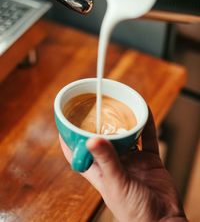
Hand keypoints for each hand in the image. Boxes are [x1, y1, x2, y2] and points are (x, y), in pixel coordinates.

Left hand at [59, 110, 187, 221]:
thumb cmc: (135, 212)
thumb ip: (107, 161)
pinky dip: (146, 125)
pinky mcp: (149, 160)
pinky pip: (147, 138)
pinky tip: (144, 111)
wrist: (164, 221)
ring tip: (119, 106)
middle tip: (95, 107)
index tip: (65, 123)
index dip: (70, 140)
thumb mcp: (117, 184)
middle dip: (99, 126)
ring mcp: (132, 161)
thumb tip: (91, 140)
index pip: (79, 154)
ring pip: (126, 137)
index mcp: (100, 173)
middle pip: (103, 141)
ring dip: (124, 123)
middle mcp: (114, 164)